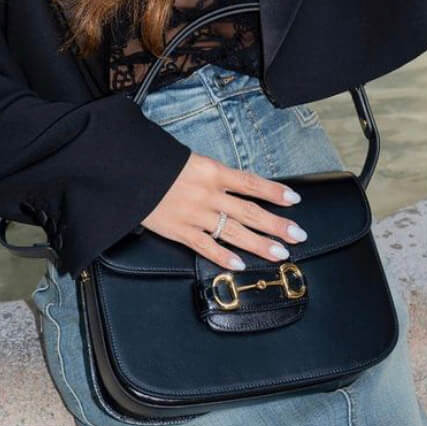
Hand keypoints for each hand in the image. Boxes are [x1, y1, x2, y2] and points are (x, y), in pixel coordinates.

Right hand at [140, 150, 307, 270]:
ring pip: (234, 232)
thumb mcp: (192, 161)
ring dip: (259, 244)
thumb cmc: (160, 163)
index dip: (274, 191)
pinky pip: (205, 247)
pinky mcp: (179, 231)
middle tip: (298, 235)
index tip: (294, 199)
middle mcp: (208, 194)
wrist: (128, 170)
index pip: (251, 183)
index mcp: (212, 171)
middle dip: (276, 225)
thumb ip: (215, 175)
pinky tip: (240, 264)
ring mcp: (195, 214)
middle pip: (250, 212)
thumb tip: (239, 187)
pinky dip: (223, 256)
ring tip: (280, 253)